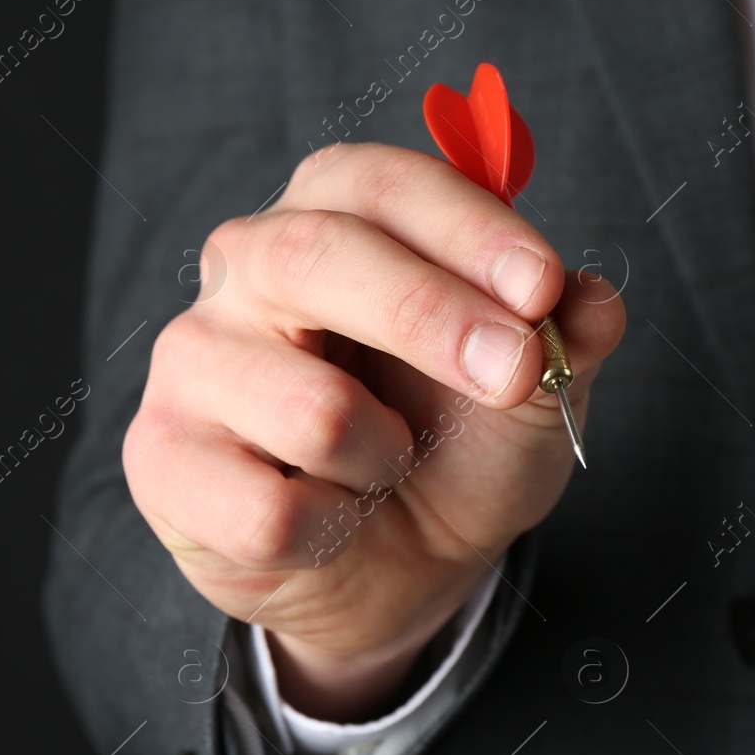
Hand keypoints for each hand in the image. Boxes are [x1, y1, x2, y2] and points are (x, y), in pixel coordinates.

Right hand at [124, 143, 624, 719]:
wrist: (393, 569)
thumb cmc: (449, 451)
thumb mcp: (530, 393)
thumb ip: (566, 338)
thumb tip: (595, 302)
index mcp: (330, 215)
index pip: (381, 185)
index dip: (467, 228)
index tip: (542, 286)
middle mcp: (243, 268)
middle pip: (315, 256)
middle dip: (431, 317)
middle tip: (517, 375)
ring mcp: (190, 362)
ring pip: (309, 408)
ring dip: (386, 459)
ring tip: (384, 467)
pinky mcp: (159, 458)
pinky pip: (270, 509)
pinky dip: (333, 532)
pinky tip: (328, 520)